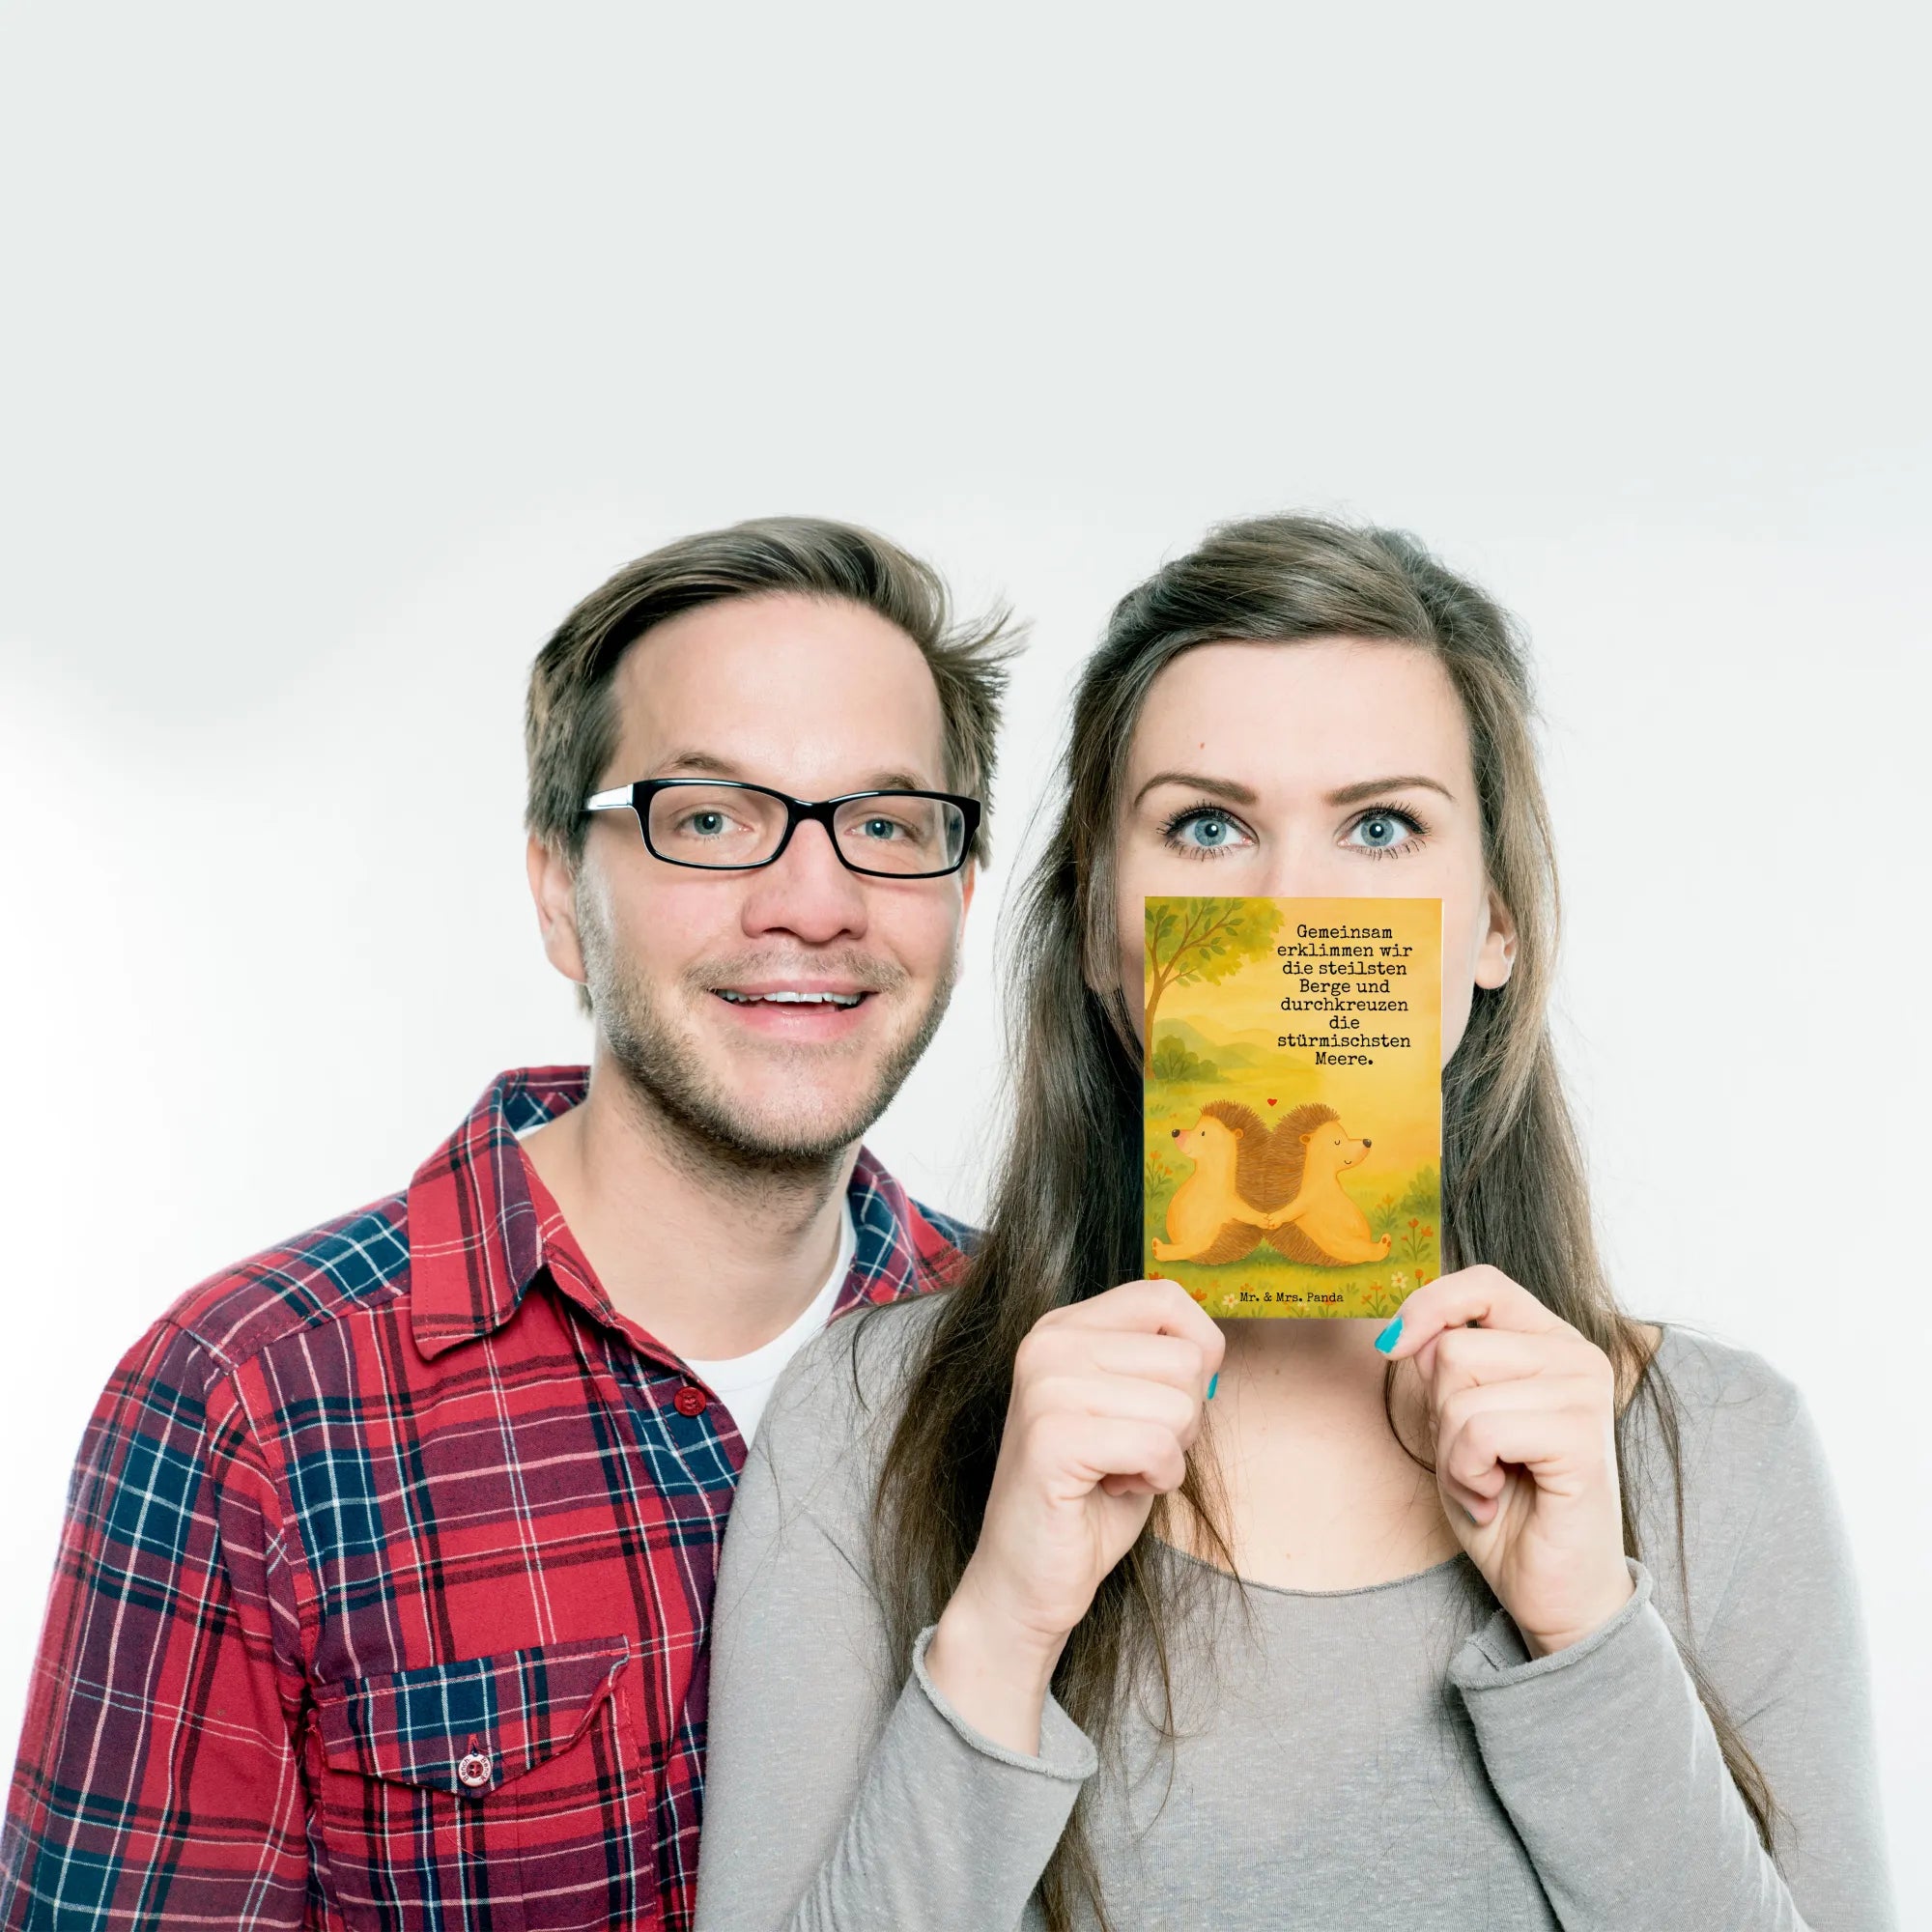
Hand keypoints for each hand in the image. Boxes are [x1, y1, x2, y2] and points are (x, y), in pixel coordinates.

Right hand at [926, 1278, 1223, 1750]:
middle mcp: (1048, 1343)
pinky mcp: (1052, 1437)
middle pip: (1184, 1359)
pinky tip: (1114, 1490)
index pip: (1166, 1298)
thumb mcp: (1130, 1409)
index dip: (1198, 1352)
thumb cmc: (1089, 1496)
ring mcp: (1045, 1386)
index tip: (1169, 1402)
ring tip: (1119, 1471)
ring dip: (1168, 1454)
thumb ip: (1159, 1365)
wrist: (1028, 1576)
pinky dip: (1156, 1479)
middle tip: (1132, 1451)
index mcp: (1064, 1326)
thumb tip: (1212, 1348)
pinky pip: (1157, 1445)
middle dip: (1182, 1418)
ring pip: (1179, 1404)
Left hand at [1381, 1265, 1633, 1656]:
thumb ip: (1443, 1369)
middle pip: (1453, 1348)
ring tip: (1487, 1483)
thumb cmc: (1504, 1504)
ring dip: (1452, 1452)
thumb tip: (1407, 1335)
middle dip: (1439, 1414)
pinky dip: (1468, 1474)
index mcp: (1549, 1341)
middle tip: (1473, 1461)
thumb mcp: (1455, 1422)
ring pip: (1460, 1391)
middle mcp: (1576, 1356)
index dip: (1428, 1306)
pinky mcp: (1583, 1438)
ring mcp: (1585, 1394)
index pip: (1483, 1283)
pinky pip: (1481, 1431)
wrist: (1549, 1588)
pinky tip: (1496, 1498)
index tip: (1392, 1347)